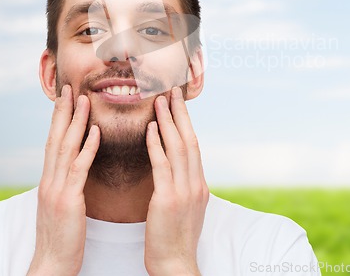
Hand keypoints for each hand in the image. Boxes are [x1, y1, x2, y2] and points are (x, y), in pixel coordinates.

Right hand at [27, 85, 99, 275]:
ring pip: (66, 147)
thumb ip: (67, 182)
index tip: (67, 98)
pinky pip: (79, 168)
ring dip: (76, 121)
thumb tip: (75, 165)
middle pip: (56, 138)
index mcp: (50, 180)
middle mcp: (50, 180)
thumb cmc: (63, 235)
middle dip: (64, 111)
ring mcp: (57, 189)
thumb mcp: (62, 204)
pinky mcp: (68, 201)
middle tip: (70, 88)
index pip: (54, 142)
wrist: (53, 264)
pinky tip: (96, 131)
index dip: (60, 119)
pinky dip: (88, 147)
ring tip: (84, 99)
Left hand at [144, 87, 208, 275]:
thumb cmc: (175, 237)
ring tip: (160, 101)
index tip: (178, 104)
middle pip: (189, 139)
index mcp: (200, 184)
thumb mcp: (187, 207)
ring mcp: (184, 190)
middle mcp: (196, 183)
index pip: (194, 145)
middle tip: (172, 92)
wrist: (175, 264)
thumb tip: (180, 167)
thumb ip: (185, 184)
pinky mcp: (168, 199)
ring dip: (168, 122)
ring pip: (178, 147)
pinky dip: (156, 144)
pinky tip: (149, 129)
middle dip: (180, 114)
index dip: (185, 123)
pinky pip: (162, 165)